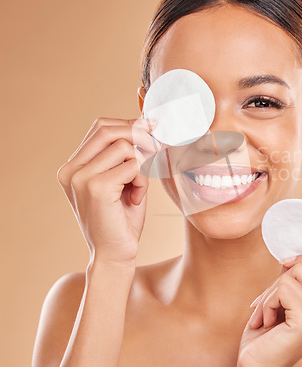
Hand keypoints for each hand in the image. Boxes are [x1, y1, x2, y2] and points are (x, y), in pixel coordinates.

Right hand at [56, 117, 160, 265]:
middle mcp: (70, 170)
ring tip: (138, 188)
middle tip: (156, 149)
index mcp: (72, 166)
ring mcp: (80, 178)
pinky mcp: (96, 187)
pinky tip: (136, 198)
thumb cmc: (122, 217)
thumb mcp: (122, 179)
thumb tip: (146, 123)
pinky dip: (142, 180)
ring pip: (124, 147)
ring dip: (141, 165)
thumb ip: (125, 153)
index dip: (128, 124)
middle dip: (138, 135)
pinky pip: (133, 166)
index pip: (100, 127)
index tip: (152, 127)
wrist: (115, 254)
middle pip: (108, 129)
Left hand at [237, 254, 301, 366]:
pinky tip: (266, 323)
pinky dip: (267, 303)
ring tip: (265, 317)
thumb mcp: (281, 301)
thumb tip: (289, 257)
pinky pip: (282, 289)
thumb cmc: (265, 337)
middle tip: (265, 307)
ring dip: (269, 294)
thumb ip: (291, 281)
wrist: (257, 366)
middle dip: (276, 283)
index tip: (286, 264)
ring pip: (290, 275)